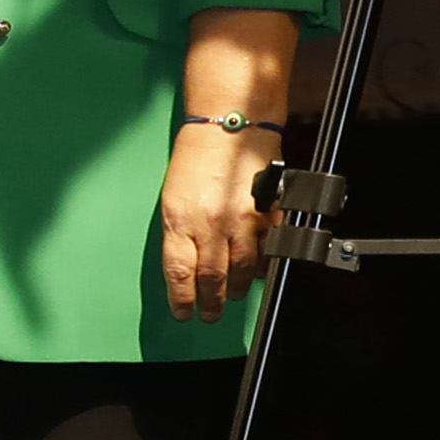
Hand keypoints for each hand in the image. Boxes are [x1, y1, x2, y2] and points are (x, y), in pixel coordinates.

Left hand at [161, 121, 271, 319]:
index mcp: (179, 219)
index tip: (182, 312)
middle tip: (209, 314)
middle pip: (211, 276)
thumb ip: (180, 231)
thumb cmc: (197, 155)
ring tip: (229, 298)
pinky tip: (254, 274)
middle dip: (209, 301)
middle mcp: (211, 224)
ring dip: (235, 288)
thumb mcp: (172, 196)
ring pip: (241, 269)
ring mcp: (242, 220)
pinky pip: (266, 250)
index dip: (182, 298)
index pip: (179, 272)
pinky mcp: (266, 213)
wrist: (231, 125)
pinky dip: (260, 266)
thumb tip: (186, 262)